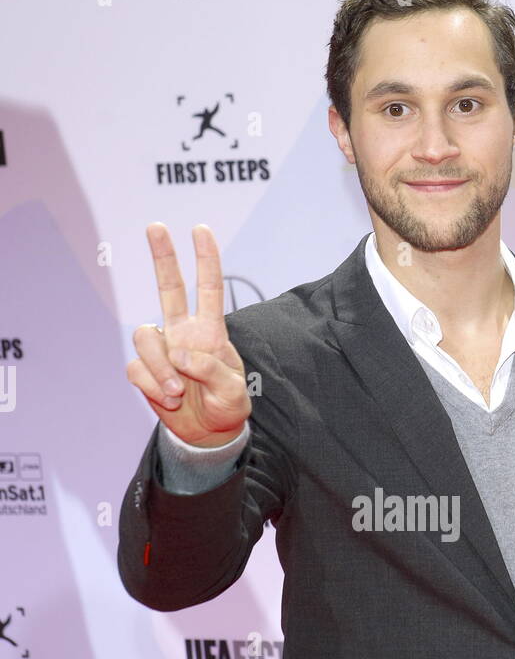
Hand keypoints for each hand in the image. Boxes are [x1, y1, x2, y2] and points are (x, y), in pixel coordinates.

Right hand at [126, 223, 251, 446]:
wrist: (209, 432)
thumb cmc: (226, 405)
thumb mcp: (233, 390)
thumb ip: (212, 369)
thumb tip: (179, 353)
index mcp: (210, 332)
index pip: (209, 289)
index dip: (206, 260)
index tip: (201, 230)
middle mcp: (182, 333)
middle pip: (169, 288)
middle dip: (163, 256)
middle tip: (156, 226)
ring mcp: (162, 350)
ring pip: (145, 338)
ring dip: (160, 368)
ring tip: (179, 392)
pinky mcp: (145, 371)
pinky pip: (137, 369)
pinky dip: (153, 387)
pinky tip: (169, 400)